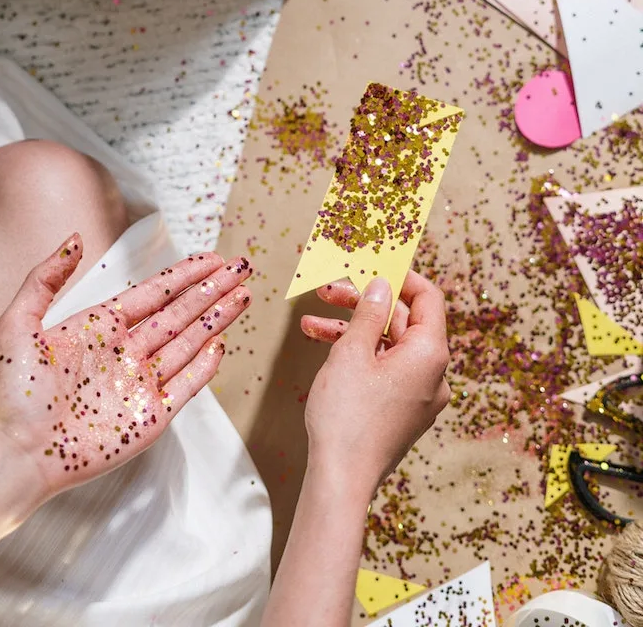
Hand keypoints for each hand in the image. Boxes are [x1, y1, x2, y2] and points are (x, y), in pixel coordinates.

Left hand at [0, 235, 251, 500]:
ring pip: (189, 344)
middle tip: (242, 266)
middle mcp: (126, 352)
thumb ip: (45, 278)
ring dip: (217, 319)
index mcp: (101, 327)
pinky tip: (221, 343)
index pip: (155, 293)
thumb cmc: (12, 392)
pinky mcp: (150, 419)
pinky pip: (185, 387)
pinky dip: (205, 367)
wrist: (15, 453)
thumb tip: (77, 237)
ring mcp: (141, 385)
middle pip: (180, 314)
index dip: (185, 274)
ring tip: (244, 294)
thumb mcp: (17, 324)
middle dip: (212, 290)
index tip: (213, 257)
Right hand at [301, 271, 449, 500]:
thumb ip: (369, 312)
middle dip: (365, 303)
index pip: (428, 299)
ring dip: (353, 329)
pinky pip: (386, 370)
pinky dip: (360, 356)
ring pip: (389, 346)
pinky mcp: (403, 411)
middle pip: (405, 322)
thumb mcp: (352, 352)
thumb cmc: (347, 416)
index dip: (401, 277)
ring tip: (312, 322)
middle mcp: (434, 374)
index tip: (373, 266)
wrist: (341, 480)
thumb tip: (382, 286)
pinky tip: (324, 349)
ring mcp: (420, 396)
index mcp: (431, 354)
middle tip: (330, 289)